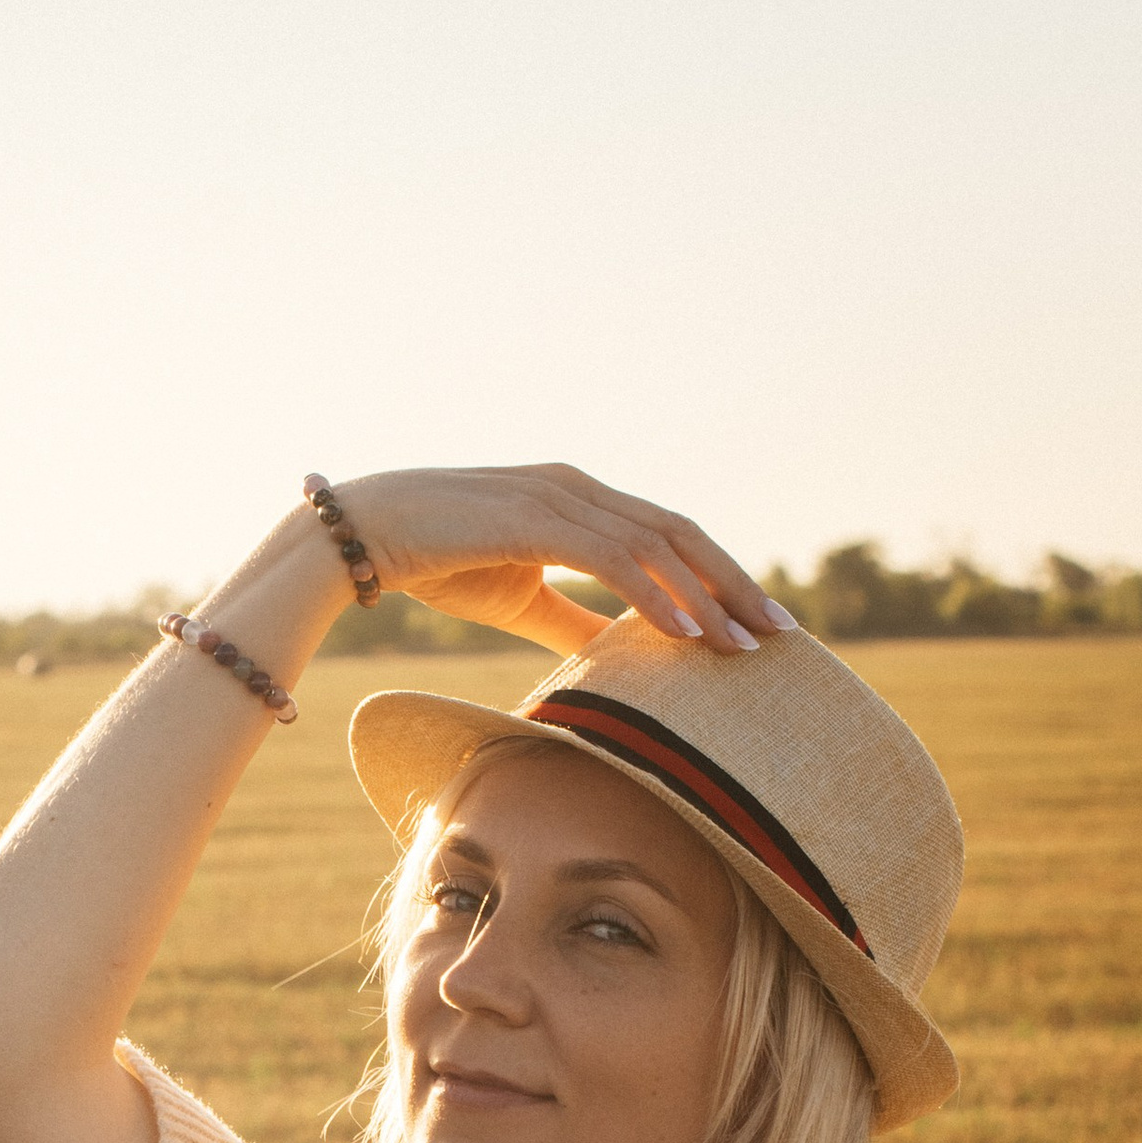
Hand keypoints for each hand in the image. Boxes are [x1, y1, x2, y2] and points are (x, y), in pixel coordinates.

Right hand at [328, 466, 791, 654]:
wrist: (359, 536)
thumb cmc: (434, 562)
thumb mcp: (521, 597)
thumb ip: (572, 619)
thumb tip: (617, 653)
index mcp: (579, 501)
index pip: (666, 536)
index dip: (717, 576)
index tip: (755, 621)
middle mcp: (578, 489)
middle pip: (679, 533)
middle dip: (735, 583)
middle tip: (781, 632)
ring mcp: (558, 498)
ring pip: (656, 544)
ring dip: (706, 595)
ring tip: (744, 643)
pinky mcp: (533, 519)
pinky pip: (611, 558)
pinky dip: (654, 594)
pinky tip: (686, 631)